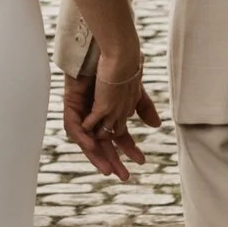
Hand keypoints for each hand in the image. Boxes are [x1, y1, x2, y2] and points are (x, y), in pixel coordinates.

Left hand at [64, 50, 161, 181]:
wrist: (110, 49)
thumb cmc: (120, 65)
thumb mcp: (135, 92)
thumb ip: (144, 108)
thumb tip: (156, 125)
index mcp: (110, 112)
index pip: (118, 137)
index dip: (128, 150)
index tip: (141, 161)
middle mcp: (95, 114)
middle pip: (102, 143)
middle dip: (113, 160)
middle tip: (124, 176)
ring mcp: (82, 109)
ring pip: (87, 139)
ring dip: (96, 155)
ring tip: (107, 169)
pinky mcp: (71, 102)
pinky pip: (73, 126)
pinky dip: (82, 136)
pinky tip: (91, 145)